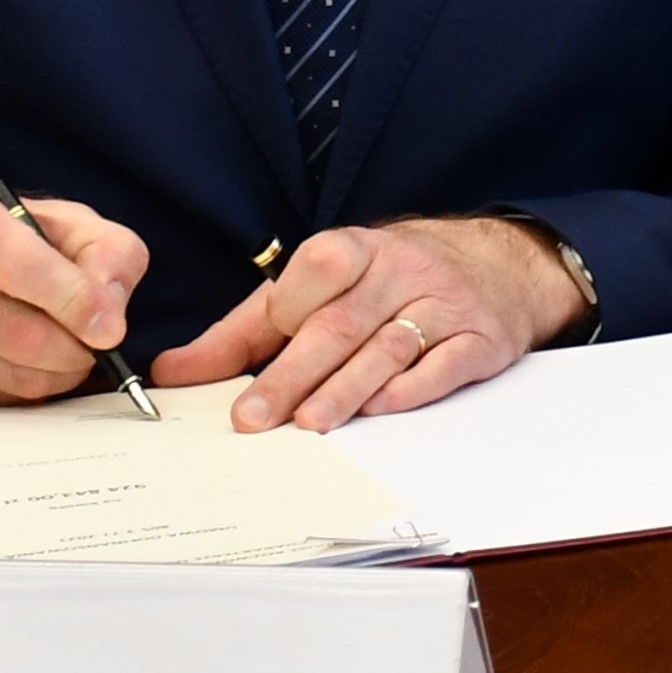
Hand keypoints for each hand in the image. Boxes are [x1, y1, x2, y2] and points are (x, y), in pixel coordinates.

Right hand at [0, 186, 147, 406]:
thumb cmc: (8, 239)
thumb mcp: (67, 222)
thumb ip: (108, 252)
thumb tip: (109, 314)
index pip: (24, 268)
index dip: (77, 303)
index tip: (110, 328)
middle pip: (20, 335)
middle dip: (76, 350)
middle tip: (96, 344)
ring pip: (9, 376)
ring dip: (57, 374)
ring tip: (68, 351)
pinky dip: (26, 389)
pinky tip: (30, 363)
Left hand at [151, 217, 582, 431]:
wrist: (500, 265)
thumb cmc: (390, 281)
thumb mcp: (318, 289)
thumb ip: (246, 331)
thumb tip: (171, 372)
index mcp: (358, 249)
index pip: (316, 272)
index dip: (284, 313)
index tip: (247, 363)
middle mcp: (403, 270)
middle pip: (343, 322)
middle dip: (295, 372)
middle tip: (255, 418)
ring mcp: (446, 303)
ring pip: (390, 346)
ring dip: (348, 388)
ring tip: (310, 424)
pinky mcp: (481, 338)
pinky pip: (447, 363)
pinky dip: (414, 388)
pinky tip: (382, 408)